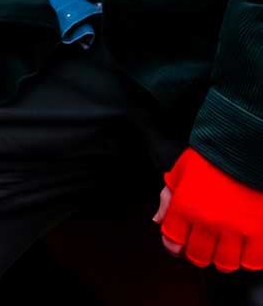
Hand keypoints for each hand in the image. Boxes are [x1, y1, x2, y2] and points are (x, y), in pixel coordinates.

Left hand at [154, 148, 262, 271]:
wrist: (243, 147)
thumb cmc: (210, 158)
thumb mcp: (181, 172)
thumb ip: (167, 198)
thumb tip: (157, 220)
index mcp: (185, 206)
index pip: (172, 242)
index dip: (174, 244)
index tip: (180, 240)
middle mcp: (209, 222)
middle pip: (198, 257)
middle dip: (198, 252)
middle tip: (203, 243)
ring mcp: (236, 230)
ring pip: (225, 263)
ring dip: (223, 258)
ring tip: (225, 245)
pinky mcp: (259, 233)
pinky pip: (252, 262)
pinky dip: (247, 259)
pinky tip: (244, 247)